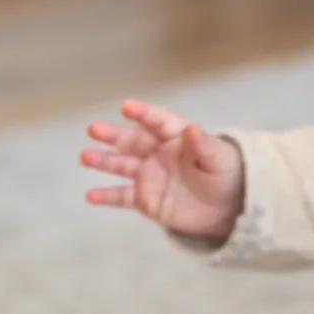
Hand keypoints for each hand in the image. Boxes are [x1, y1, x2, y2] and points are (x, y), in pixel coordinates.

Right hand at [81, 100, 244, 239]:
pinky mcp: (146, 199)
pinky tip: (91, 196)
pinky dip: (107, 196)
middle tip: (93, 129)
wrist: (227, 206)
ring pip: (122, 165)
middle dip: (113, 135)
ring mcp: (149, 176)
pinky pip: (122, 196)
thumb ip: (203, 145)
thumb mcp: (218, 158)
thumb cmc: (225, 174)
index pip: (157, 121)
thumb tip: (192, 129)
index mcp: (176, 137)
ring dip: (103, 161)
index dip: (143, 113)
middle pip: (132, 140)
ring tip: (85, 157)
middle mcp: (158, 153)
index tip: (126, 107)